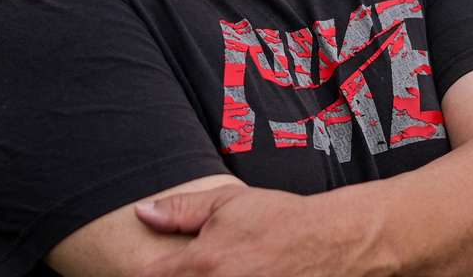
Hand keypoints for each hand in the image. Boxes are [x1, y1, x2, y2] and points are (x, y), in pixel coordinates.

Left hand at [134, 184, 384, 276]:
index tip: (154, 268)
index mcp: (203, 263)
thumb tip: (142, 213)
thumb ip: (180, 210)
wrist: (331, 241)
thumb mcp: (228, 203)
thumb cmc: (279, 219)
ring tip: (223, 267)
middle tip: (194, 267)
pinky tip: (238, 273)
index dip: (147, 273)